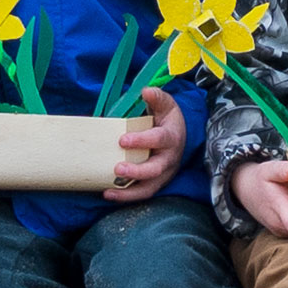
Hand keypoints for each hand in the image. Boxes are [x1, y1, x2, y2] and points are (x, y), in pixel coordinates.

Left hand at [103, 86, 185, 203]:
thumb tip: (146, 91)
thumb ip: (157, 97)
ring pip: (149, 187)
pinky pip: (142, 193)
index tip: (122, 139)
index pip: (159, 139)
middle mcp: (169, 158)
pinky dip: (126, 197)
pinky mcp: (156, 183)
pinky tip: (108, 194)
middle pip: (156, 169)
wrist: (180, 136)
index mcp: (172, 137)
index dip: (142, 140)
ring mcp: (163, 173)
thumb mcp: (166, 105)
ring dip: (129, 191)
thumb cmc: (168, 120)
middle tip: (117, 168)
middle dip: (136, 171)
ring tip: (109, 190)